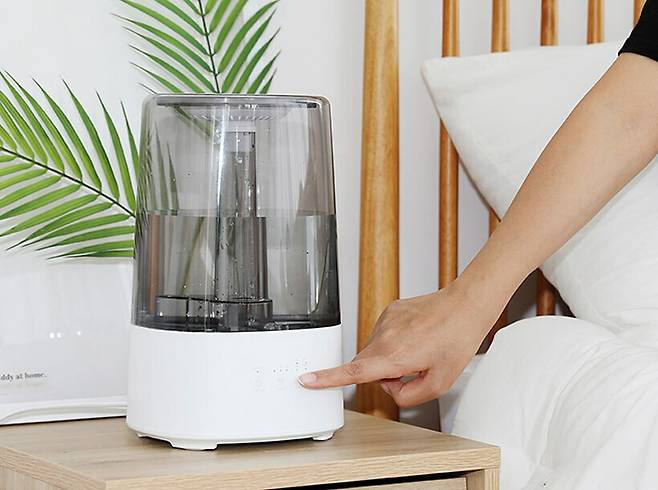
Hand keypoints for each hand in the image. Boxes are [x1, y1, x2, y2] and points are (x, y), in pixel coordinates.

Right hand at [298, 281, 498, 407]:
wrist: (466, 306)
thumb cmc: (456, 340)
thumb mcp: (439, 383)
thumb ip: (408, 396)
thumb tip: (391, 389)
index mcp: (393, 357)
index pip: (353, 373)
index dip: (326, 378)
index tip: (306, 379)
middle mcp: (384, 337)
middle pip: (366, 365)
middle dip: (383, 374)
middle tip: (414, 368)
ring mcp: (385, 321)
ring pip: (374, 350)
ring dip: (390, 357)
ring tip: (420, 348)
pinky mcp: (389, 310)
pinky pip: (383, 335)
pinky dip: (395, 341)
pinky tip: (417, 336)